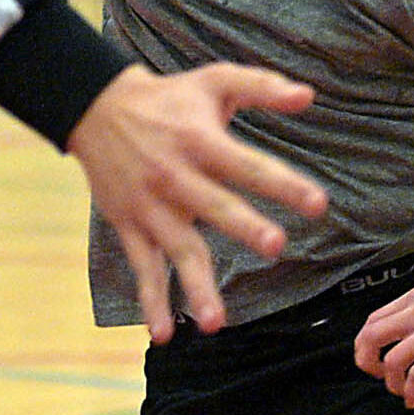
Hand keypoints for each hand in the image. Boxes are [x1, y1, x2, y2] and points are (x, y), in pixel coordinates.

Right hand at [65, 64, 325, 341]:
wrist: (94, 107)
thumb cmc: (168, 98)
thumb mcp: (213, 80)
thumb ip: (262, 87)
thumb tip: (308, 95)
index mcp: (199, 141)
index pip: (246, 164)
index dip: (282, 183)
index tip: (318, 204)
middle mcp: (174, 176)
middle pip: (214, 205)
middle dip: (242, 226)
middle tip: (274, 246)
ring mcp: (150, 206)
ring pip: (176, 250)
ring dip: (195, 286)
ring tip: (216, 322)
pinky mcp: (129, 225)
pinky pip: (142, 268)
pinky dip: (151, 301)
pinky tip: (165, 334)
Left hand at [354, 285, 413, 407]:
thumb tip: (399, 345)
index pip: (372, 321)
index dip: (365, 345)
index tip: (373, 362)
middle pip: (371, 337)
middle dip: (367, 362)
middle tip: (378, 378)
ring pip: (391, 360)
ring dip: (391, 382)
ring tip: (402, 392)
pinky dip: (410, 391)